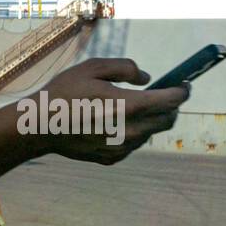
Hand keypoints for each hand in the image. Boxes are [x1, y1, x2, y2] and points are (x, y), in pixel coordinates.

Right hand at [31, 58, 189, 164]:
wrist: (40, 126)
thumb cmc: (64, 92)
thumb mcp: (92, 68)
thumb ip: (124, 68)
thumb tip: (146, 78)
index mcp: (128, 106)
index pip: (170, 100)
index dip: (182, 91)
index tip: (185, 85)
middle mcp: (131, 130)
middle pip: (167, 120)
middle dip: (171, 106)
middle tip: (164, 94)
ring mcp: (122, 147)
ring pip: (150, 133)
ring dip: (151, 119)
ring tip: (133, 107)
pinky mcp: (113, 157)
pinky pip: (133, 144)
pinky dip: (133, 132)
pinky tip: (114, 122)